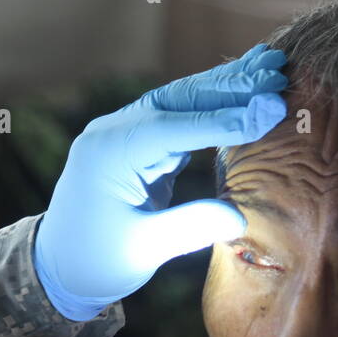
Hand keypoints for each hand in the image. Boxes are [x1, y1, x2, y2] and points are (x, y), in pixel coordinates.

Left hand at [34, 44, 287, 320]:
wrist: (58, 269)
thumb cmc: (95, 263)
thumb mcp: (143, 250)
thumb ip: (188, 229)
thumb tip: (239, 217)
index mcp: (108, 153)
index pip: (172, 127)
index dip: (223, 118)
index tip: (269, 109)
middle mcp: (113, 133)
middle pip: (178, 100)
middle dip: (230, 85)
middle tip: (279, 70)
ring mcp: (124, 134)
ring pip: (181, 102)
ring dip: (226, 87)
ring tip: (272, 68)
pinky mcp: (138, 143)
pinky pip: (179, 117)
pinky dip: (213, 106)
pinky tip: (246, 91)